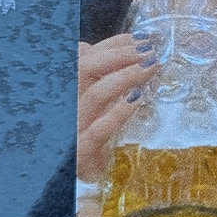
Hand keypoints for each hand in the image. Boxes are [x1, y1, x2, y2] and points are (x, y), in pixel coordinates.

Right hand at [77, 35, 150, 183]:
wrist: (68, 178)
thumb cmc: (82, 133)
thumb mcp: (88, 102)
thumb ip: (97, 74)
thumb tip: (123, 45)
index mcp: (65, 87)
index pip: (85, 55)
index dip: (114, 43)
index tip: (144, 38)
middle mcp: (64, 102)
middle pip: (87, 68)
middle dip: (121, 55)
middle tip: (152, 51)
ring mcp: (71, 127)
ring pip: (96, 95)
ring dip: (125, 77)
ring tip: (152, 67)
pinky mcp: (80, 152)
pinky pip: (98, 131)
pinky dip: (117, 114)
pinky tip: (136, 100)